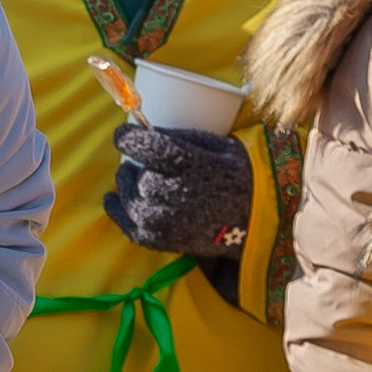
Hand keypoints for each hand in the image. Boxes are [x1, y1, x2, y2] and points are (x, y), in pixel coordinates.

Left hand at [105, 119, 252, 255]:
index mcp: (195, 165)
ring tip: (131, 180)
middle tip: (136, 165)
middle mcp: (182, 195)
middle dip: (134, 169)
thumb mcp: (216, 144)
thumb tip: (144, 129)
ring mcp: (173, 222)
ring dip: (126, 189)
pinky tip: (113, 200)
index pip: (150, 148)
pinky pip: (134, 229)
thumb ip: (180, 137)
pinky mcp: (168, 241)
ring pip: (134, 204)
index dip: (130, 140)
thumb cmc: (235, 172)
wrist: (259, 216)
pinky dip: (120, 214)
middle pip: (141, 180)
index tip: (122, 137)